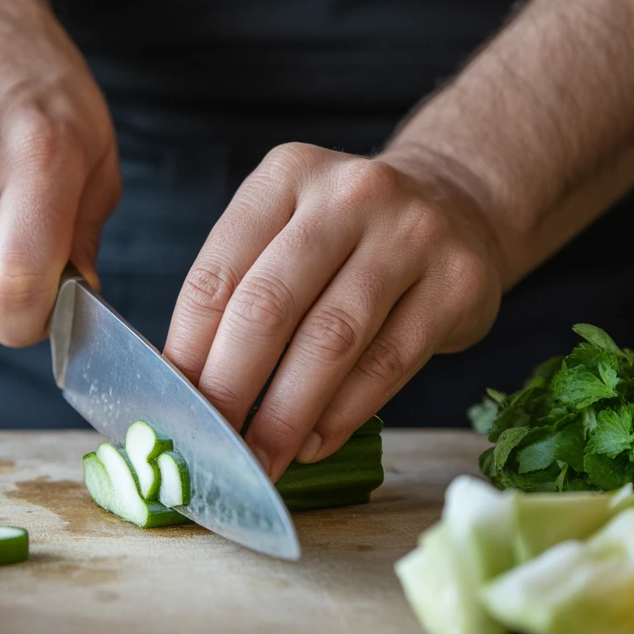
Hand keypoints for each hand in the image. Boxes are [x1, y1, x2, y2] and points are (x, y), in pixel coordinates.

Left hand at [164, 143, 504, 479]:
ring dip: (286, 415)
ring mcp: (411, 235)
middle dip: (230, 388)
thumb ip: (240, 291)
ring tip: (262, 458)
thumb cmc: (349, 236)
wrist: (459, 206)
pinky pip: (387, 363)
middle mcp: (349, 195)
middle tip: (212, 445)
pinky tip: (315, 443)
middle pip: (269, 307)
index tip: (174, 408)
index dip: (188, 351)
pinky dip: (343, 414)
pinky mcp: (458, 283)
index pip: (217, 275)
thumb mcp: (288, 229)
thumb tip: (186, 388)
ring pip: (330, 341)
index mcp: (286, 176)